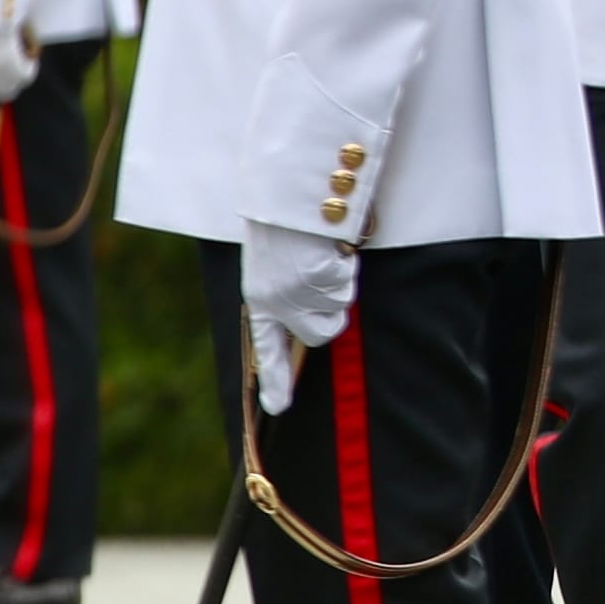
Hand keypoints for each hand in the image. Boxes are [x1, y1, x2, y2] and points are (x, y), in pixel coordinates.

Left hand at [242, 221, 354, 415]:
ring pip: (338, 307)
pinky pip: (345, 282)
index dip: (274, 380)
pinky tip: (327, 245)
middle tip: (323, 276)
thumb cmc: (284, 224)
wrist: (285, 195)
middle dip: (331, 310)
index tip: (278, 408)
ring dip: (338, 282)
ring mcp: (294, 293)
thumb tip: (314, 324)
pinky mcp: (314, 279)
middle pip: (321, 332)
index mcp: (259, 298)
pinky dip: (344, 264)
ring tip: (320, 252)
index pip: (267, 348)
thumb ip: (287, 294)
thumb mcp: (275, 266)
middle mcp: (274, 302)